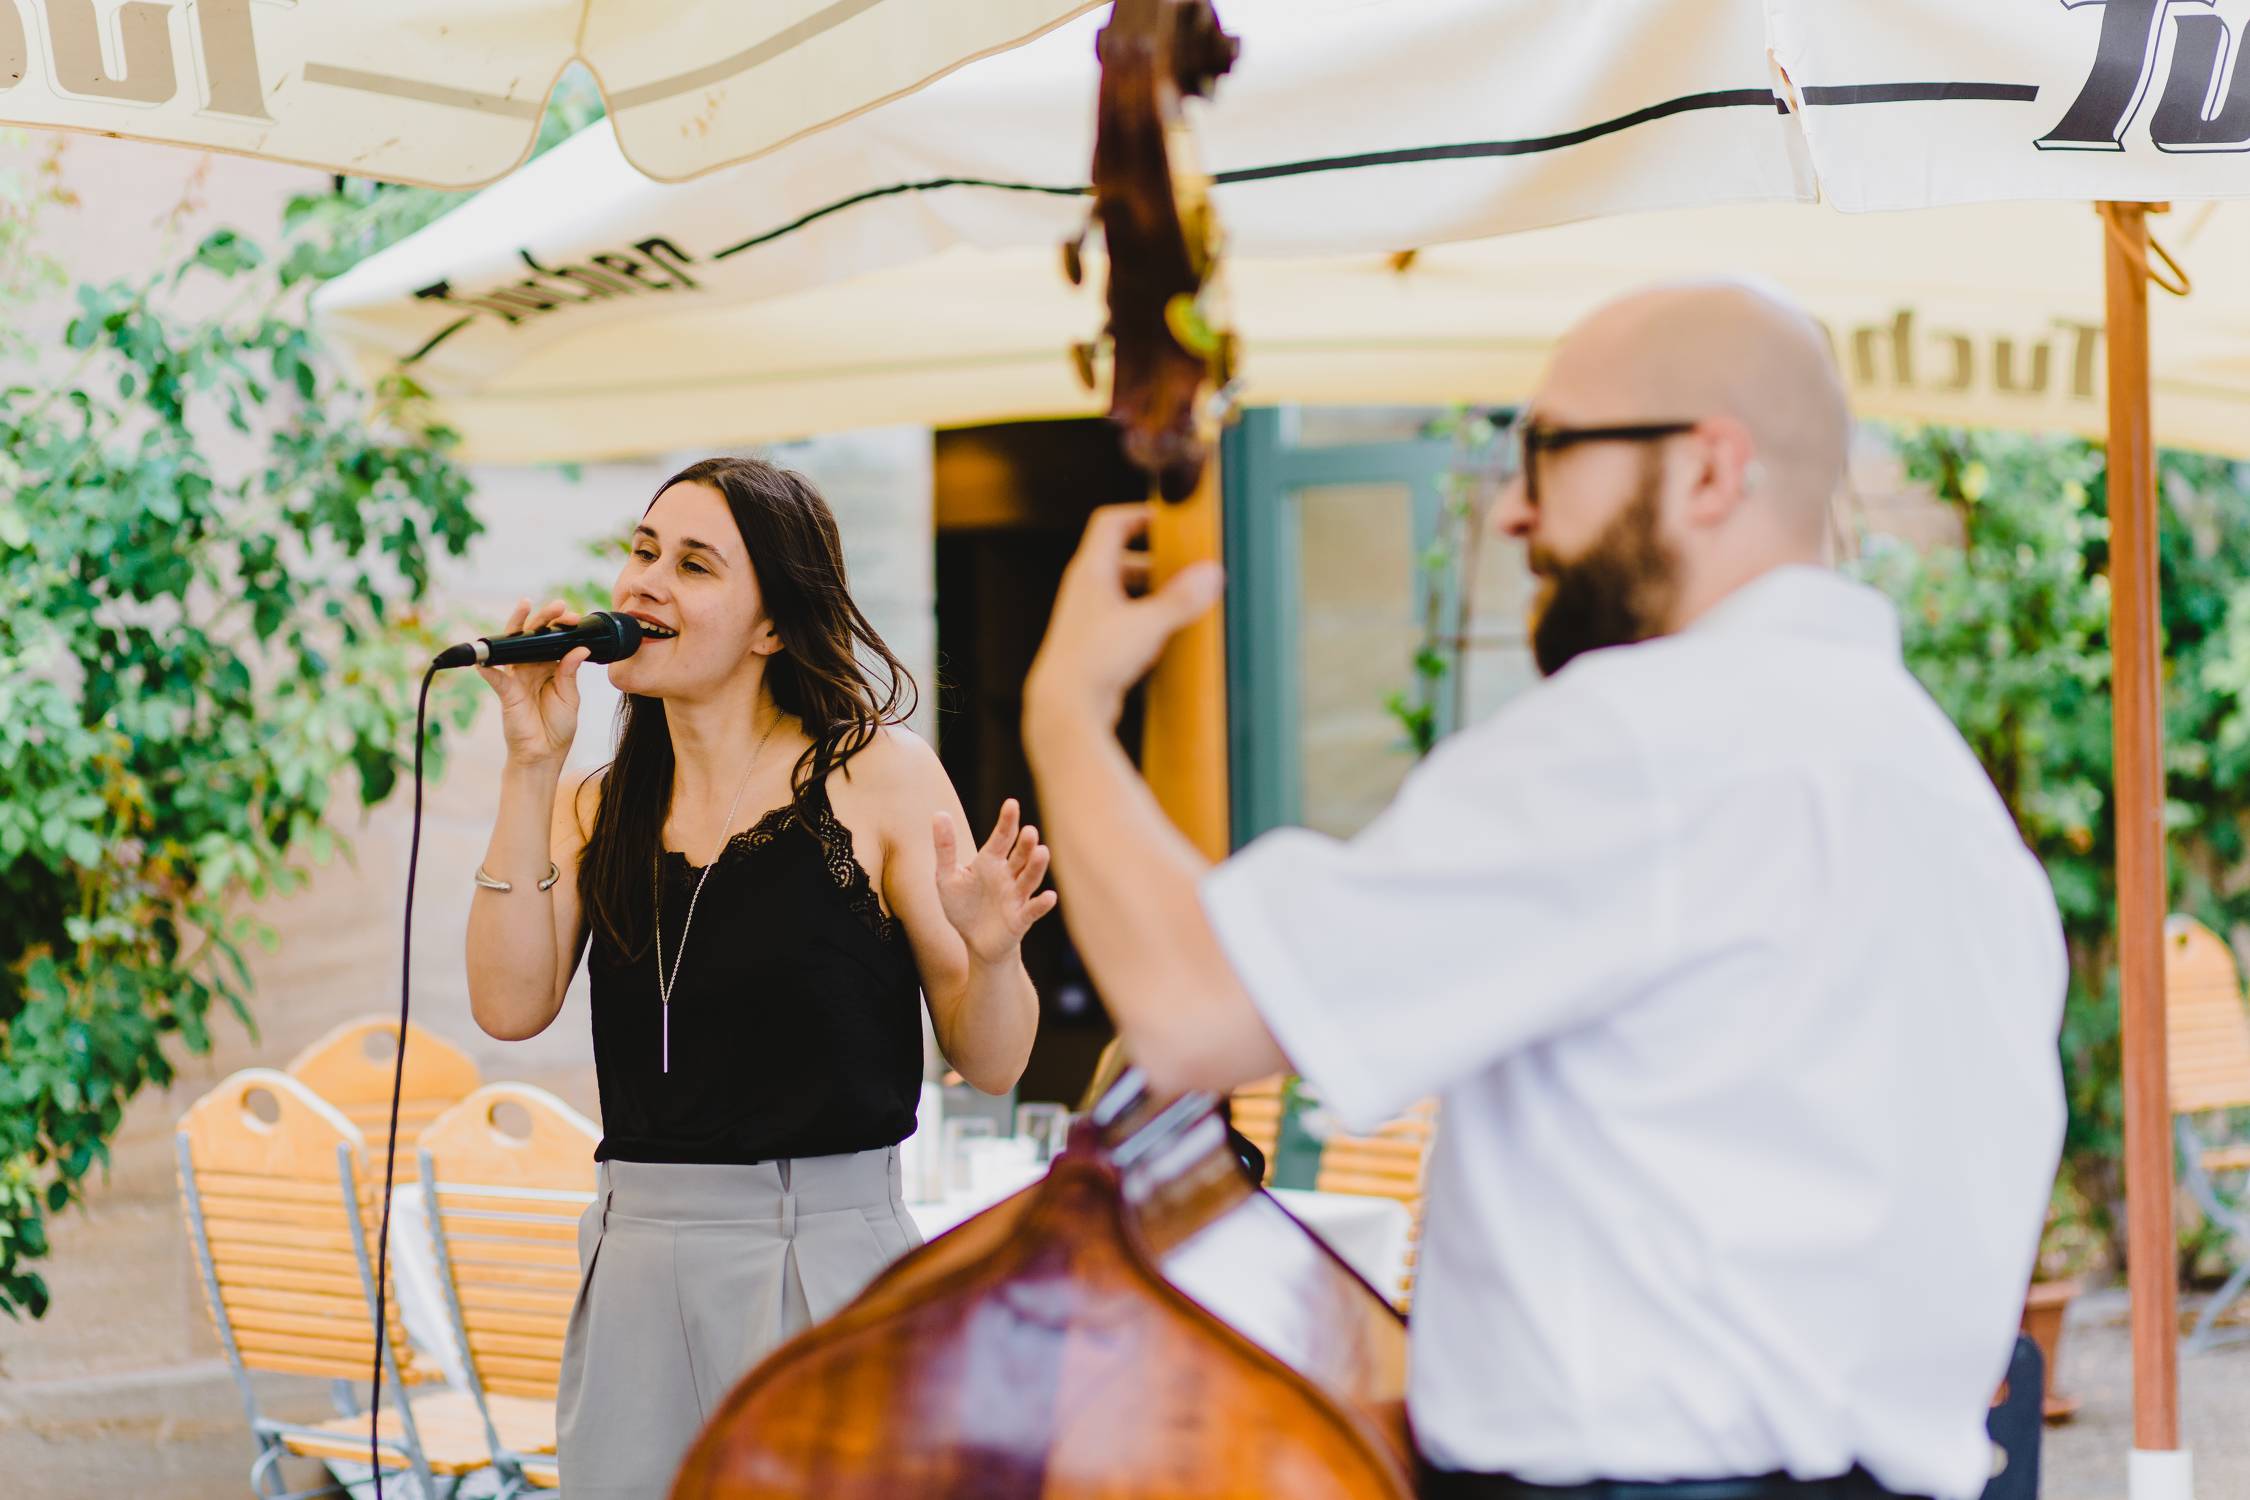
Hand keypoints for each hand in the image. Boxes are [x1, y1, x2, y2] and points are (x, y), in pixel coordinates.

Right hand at [473, 598, 589, 768]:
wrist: (545, 754)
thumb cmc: (558, 726)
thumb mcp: (570, 697)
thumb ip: (570, 672)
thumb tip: (579, 648)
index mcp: (551, 667)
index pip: (554, 640)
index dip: (562, 626)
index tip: (574, 617)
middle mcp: (532, 667)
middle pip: (534, 636)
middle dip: (544, 618)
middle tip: (557, 606)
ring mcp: (517, 678)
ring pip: (513, 646)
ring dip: (518, 626)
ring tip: (524, 607)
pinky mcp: (506, 692)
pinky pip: (495, 677)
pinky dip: (489, 667)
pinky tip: (486, 658)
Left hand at [933, 799, 1058, 963]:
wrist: (974, 942)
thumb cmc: (963, 906)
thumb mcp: (947, 876)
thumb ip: (945, 848)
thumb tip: (939, 813)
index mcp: (991, 861)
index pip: (1002, 838)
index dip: (1007, 821)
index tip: (1012, 803)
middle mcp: (1008, 876)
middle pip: (1020, 856)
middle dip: (1026, 844)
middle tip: (1030, 831)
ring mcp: (1016, 897)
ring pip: (1029, 878)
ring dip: (1037, 866)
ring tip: (1042, 851)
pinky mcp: (1020, 919)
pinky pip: (1032, 910)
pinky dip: (1041, 904)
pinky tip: (1049, 897)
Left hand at [1024, 504, 1223, 729]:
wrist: (1065, 707)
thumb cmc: (1095, 659)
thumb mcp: (1147, 624)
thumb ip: (1180, 599)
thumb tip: (1211, 574)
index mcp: (1091, 571)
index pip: (1111, 523)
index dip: (1141, 516)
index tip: (1172, 522)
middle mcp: (1086, 589)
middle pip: (1124, 559)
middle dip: (1158, 563)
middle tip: (1188, 569)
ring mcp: (1089, 618)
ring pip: (1126, 593)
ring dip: (1155, 594)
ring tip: (1184, 603)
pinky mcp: (1095, 645)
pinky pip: (1125, 621)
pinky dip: (1147, 622)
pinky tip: (1167, 637)